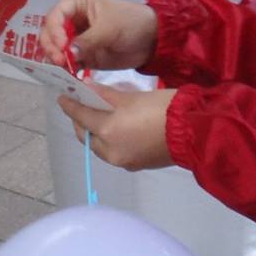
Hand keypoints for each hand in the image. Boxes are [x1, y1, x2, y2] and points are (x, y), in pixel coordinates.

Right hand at [40, 0, 158, 71]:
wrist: (151, 40)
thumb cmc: (131, 22)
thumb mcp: (109, 27)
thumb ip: (88, 40)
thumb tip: (69, 54)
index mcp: (76, 3)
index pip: (55, 15)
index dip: (54, 31)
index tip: (61, 46)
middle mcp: (71, 20)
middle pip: (50, 33)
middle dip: (51, 47)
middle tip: (59, 61)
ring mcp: (75, 39)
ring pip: (55, 49)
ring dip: (55, 59)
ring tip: (63, 69)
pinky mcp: (82, 55)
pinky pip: (67, 62)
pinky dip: (65, 69)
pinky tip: (68, 75)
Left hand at [58, 85, 177, 170]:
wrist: (193, 130)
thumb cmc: (162, 108)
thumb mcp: (131, 97)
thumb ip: (106, 95)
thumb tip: (87, 90)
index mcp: (108, 131)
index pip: (81, 117)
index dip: (70, 105)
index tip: (62, 97)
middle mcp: (111, 150)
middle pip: (85, 136)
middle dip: (80, 121)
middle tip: (82, 105)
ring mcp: (123, 161)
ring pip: (98, 147)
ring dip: (94, 133)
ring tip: (99, 117)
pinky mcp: (135, 165)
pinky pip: (113, 152)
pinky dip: (109, 141)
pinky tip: (116, 129)